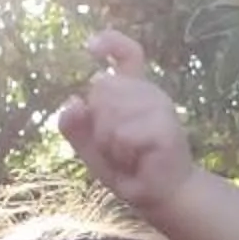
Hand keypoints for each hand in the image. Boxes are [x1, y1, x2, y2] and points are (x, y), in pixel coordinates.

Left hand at [57, 31, 200, 218]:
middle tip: (117, 148)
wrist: (161, 196)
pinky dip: (122, 154)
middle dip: (97, 124)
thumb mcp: (92, 147)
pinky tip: (138, 161)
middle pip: (101, 88)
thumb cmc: (129, 169)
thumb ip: (76, 126)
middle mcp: (149, 93)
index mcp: (133, 91)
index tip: (91, 47)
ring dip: (109, 143)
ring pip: (110, 113)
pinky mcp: (167, 127)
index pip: (128, 54)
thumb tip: (72, 102)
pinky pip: (123, 134)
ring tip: (128, 156)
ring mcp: (161, 107)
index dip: (111, 43)